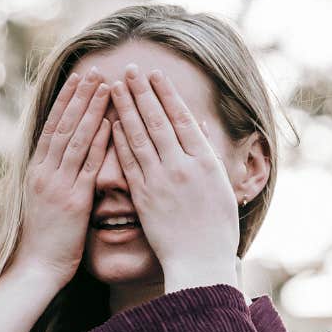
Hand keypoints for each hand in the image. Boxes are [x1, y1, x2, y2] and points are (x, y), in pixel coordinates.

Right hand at [13, 69, 113, 283]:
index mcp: (36, 171)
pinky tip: (110, 123)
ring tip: (105, 86)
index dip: (66, 100)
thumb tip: (66, 157)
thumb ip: (55, 177)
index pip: (52, 126)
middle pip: (64, 125)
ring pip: (75, 139)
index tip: (80, 78)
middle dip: (80, 96)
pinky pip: (87, 166)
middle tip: (96, 70)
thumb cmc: (43, 239)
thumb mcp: (43, 201)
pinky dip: (99, 142)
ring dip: (91, 110)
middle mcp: (44, 173)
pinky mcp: (72, 201)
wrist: (36, 268)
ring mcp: (57, 185)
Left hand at [107, 65, 241, 290]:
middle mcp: (183, 166)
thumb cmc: (215, 229)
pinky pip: (129, 162)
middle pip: (159, 121)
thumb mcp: (221, 187)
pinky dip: (119, 140)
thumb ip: (208, 154)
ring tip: (114, 86)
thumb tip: (201, 125)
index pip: (183, 119)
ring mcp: (162, 181)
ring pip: (140, 137)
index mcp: (206, 162)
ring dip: (126, 108)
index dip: (167, 94)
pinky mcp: (144, 197)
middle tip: (130, 69)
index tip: (155, 75)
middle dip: (143, 92)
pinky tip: (110, 122)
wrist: (201, 262)